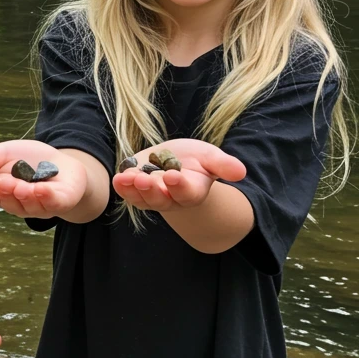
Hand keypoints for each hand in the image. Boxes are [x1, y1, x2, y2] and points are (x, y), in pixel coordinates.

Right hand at [0, 140, 87, 219]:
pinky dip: (47, 198)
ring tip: (22, 187)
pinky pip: (54, 204)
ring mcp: (41, 205)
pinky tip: (42, 189)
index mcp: (3, 192)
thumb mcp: (6, 153)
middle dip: (8, 194)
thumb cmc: (30, 161)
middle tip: (6, 184)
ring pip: (31, 206)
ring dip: (26, 197)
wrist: (63, 163)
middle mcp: (21, 203)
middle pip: (11, 204)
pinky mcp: (62, 201)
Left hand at [111, 138, 245, 211]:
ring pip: (143, 199)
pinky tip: (118, 178)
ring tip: (126, 178)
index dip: (179, 186)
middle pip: (162, 200)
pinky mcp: (136, 190)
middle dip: (152, 191)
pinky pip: (129, 193)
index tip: (172, 176)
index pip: (187, 193)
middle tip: (143, 180)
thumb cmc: (196, 159)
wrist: (175, 159)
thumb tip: (241, 172)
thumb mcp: (211, 157)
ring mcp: (152, 196)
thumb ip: (223, 165)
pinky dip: (122, 188)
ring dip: (133, 190)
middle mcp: (171, 198)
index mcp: (192, 191)